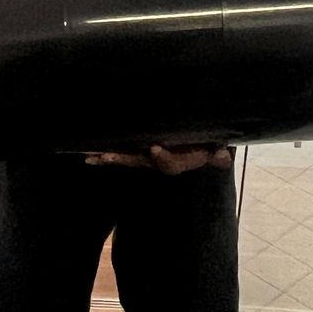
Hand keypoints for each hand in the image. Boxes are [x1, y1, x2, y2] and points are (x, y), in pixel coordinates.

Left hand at [85, 144, 233, 173]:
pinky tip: (89, 155)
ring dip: (109, 158)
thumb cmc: (209, 147)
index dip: (162, 158)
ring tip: (91, 157)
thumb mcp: (217, 152)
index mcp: (179, 162)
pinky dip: (107, 155)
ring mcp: (147, 157)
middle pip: (140, 163)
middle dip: (123, 160)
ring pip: (127, 159)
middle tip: (107, 157)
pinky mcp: (139, 151)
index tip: (155, 149)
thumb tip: (222, 154)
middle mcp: (160, 161)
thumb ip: (219, 155)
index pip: (170, 164)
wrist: (202, 148)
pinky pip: (122, 152)